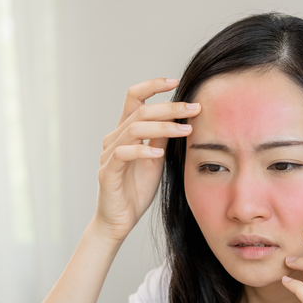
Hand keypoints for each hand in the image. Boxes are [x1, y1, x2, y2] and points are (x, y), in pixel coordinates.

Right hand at [94, 78, 200, 241]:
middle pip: (141, 111)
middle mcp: (115, 138)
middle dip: (170, 108)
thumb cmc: (136, 190)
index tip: (177, 81)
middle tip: (194, 108)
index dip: (153, 86)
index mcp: (125, 131)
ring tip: (186, 130)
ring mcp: (109, 154)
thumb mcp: (156, 159)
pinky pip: (124, 154)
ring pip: (134, 129)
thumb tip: (179, 115)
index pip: (135, 97)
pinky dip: (142, 150)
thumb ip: (161, 137)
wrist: (119, 220)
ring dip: (163, 127)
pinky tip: (159, 153)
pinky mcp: (108, 172)